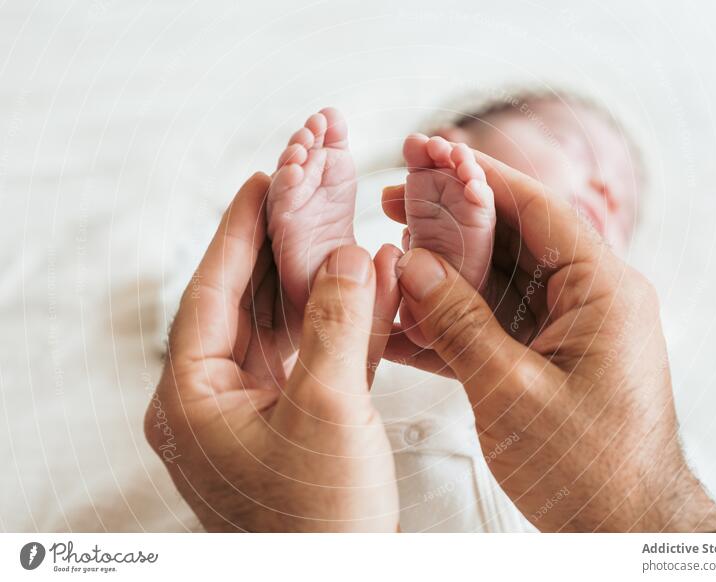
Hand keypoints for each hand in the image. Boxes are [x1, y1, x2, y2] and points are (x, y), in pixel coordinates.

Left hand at [145, 173, 400, 531]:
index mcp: (192, 397)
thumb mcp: (328, 409)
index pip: (211, 292)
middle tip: (306, 199)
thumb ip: (340, 323)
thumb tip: (352, 257)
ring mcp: (256, 413)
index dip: (238, 231)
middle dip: (283, 251)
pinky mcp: (296, 425)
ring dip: (323, 285)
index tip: (260, 181)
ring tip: (346, 235)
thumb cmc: (318, 519)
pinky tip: (376, 289)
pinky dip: (347, 326)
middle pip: (248, 303)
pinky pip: (317, 358)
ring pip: (287, 327)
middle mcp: (215, 401)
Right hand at [384, 155, 715, 531]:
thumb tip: (412, 265)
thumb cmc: (587, 466)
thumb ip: (459, 321)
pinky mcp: (544, 358)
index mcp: (601, 289)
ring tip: (387, 253)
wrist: (623, 528)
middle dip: (450, 221)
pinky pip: (494, 323)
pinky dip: (450, 321)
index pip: (537, 207)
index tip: (431, 153)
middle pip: (512, 238)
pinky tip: (401, 318)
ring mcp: (566, 328)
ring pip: (495, 281)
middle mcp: (588, 298)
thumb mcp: (511, 390)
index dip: (479, 176)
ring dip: (442, 272)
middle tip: (393, 199)